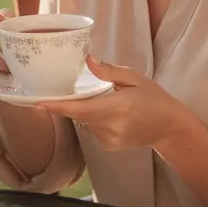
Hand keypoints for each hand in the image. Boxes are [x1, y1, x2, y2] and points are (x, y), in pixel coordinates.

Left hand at [34, 57, 190, 151]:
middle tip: (80, 90)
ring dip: (86, 110)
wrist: (170, 127)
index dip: (57, 107)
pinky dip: (94, 120)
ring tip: (108, 102)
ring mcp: (109, 139)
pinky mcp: (108, 146)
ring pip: (83, 121)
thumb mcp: (134, 78)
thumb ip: (109, 71)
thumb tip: (87, 60)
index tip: (37, 104)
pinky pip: (91, 129)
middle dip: (72, 102)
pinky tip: (111, 115)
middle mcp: (110, 126)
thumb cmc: (154, 98)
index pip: (80, 109)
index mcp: (116, 108)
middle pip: (78, 113)